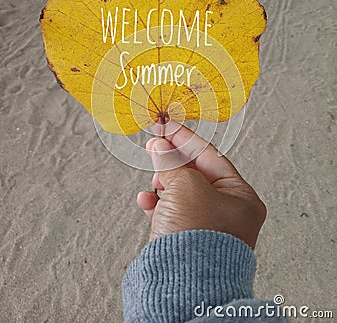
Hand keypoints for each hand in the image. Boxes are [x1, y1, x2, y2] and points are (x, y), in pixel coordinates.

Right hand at [137, 121, 265, 248]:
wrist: (185, 287)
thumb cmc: (198, 239)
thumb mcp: (186, 187)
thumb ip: (172, 162)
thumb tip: (160, 146)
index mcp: (241, 197)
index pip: (211, 157)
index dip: (186, 138)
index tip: (168, 126)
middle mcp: (228, 212)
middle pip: (196, 174)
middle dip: (173, 160)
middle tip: (156, 145)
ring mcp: (208, 227)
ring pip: (182, 193)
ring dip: (164, 183)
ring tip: (154, 179)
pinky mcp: (188, 240)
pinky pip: (172, 214)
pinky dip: (158, 204)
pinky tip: (147, 201)